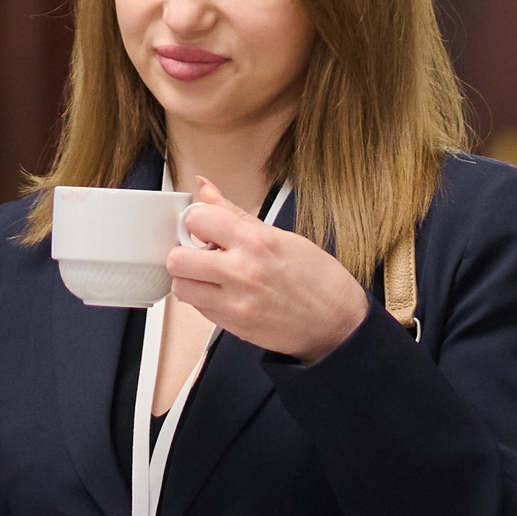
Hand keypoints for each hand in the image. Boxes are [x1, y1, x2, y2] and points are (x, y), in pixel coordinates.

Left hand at [167, 179, 370, 363]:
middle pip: (178, 258)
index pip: (197, 219)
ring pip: (181, 288)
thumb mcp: (282, 236)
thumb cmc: (317, 279)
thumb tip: (206, 189)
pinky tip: (222, 292)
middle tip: (198, 252)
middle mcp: (242, 272)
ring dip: (190, 279)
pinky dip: (204, 299)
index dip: (196, 220)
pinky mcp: (234, 326)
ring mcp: (236, 302)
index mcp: (256, 241)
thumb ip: (235, 214)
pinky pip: (198, 310)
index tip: (204, 226)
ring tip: (209, 275)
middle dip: (184, 252)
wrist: (338, 324)